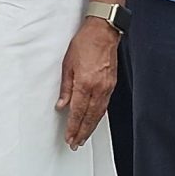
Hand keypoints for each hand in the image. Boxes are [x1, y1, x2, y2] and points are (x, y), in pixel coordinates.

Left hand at [57, 19, 119, 148]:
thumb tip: (62, 105)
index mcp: (85, 84)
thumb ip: (65, 88)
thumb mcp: (67, 64)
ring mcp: (107, 87)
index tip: (69, 137)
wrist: (103, 31)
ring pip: (99, 113)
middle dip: (82, 132)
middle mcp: (98, 88)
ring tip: (83, 136)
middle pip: (90, 117)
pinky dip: (98, 116)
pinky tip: (94, 120)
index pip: (78, 112)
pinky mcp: (112, 84)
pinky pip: (105, 105)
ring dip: (91, 127)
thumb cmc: (85, 43)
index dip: (73, 127)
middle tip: (76, 144)